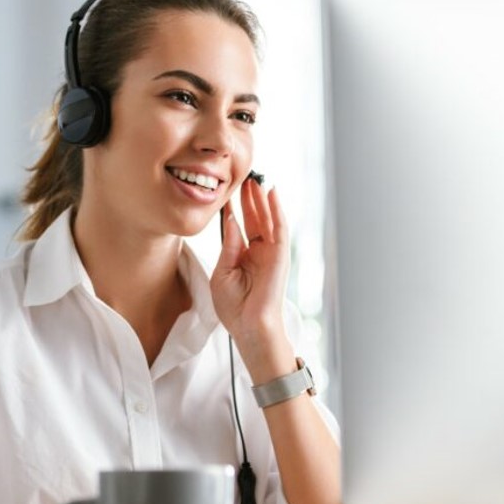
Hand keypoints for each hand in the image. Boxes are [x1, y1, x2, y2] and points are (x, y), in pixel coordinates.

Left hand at [211, 178, 291, 363]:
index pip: (239, 226)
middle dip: (249, 198)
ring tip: (256, 179)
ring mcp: (271, 252)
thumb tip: (231, 220)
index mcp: (243, 256)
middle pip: (254, 218)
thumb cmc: (234, 307)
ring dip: (262, 199)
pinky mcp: (280, 255)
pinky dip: (277, 210)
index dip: (234, 208)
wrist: (249, 327)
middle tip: (243, 176)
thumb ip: (229, 246)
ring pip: (268, 219)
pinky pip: (280, 228)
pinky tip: (272, 193)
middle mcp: (258, 252)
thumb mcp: (222, 272)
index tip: (225, 190)